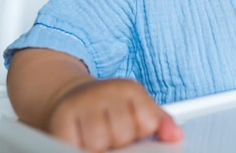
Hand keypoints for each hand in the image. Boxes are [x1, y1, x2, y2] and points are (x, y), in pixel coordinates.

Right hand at [48, 79, 182, 152]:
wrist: (74, 97)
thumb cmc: (112, 108)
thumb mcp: (140, 108)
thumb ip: (161, 122)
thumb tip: (176, 136)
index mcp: (130, 89)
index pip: (147, 123)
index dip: (141, 133)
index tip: (134, 129)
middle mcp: (105, 92)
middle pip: (123, 134)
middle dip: (120, 142)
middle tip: (113, 136)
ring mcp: (81, 104)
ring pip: (98, 143)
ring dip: (99, 148)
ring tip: (99, 140)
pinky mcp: (60, 119)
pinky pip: (73, 146)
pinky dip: (78, 148)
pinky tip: (82, 141)